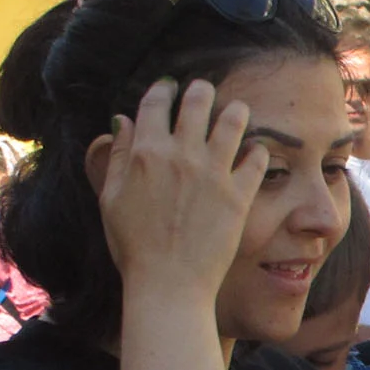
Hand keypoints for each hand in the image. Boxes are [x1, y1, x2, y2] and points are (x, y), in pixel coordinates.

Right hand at [91, 78, 266, 294]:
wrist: (169, 283)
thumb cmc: (134, 246)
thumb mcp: (112, 198)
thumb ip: (119, 156)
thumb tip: (123, 122)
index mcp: (146, 152)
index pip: (155, 103)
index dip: (163, 90)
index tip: (169, 87)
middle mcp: (181, 155)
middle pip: (196, 103)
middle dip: (201, 90)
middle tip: (205, 89)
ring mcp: (213, 173)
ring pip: (232, 122)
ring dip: (235, 111)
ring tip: (237, 110)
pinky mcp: (240, 195)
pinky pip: (256, 160)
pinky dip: (257, 151)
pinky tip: (255, 150)